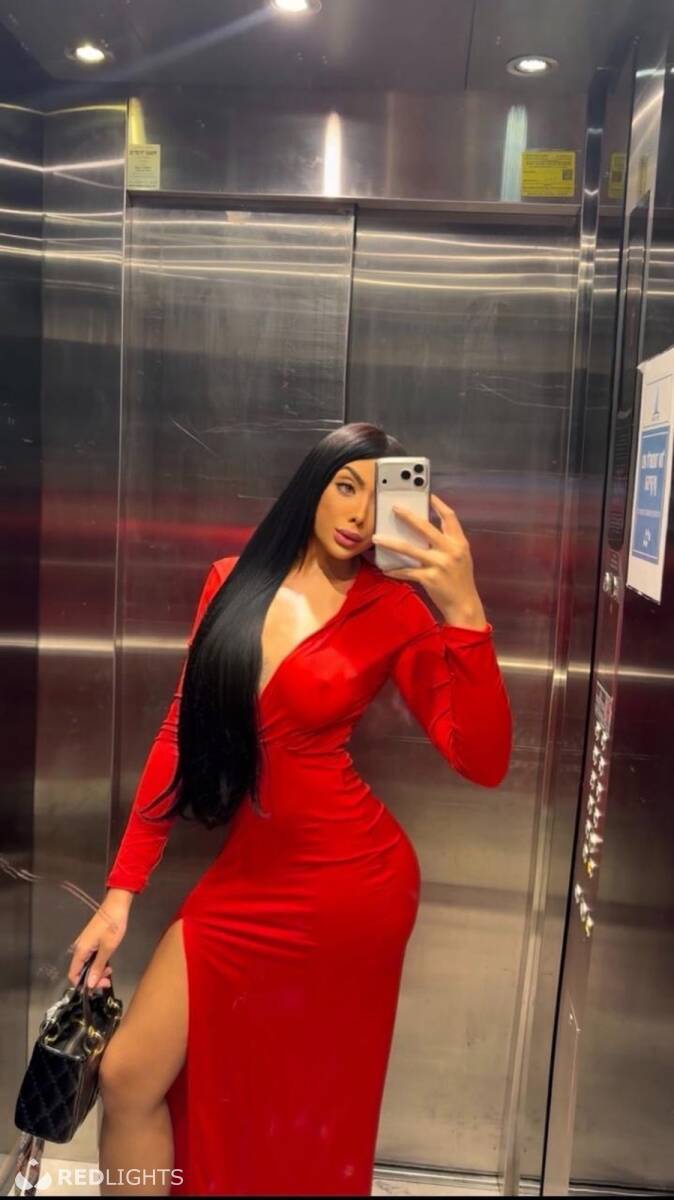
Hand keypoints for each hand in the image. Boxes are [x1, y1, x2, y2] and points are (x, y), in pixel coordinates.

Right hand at [67, 892, 130, 989]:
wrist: (116, 905)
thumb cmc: (112, 925)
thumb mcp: (107, 948)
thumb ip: (98, 967)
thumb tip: (89, 984)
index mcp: (80, 951)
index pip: (73, 974)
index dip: (84, 984)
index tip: (100, 985)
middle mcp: (79, 949)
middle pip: (80, 971)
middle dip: (93, 978)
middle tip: (108, 979)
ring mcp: (85, 944)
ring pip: (86, 965)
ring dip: (97, 971)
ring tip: (109, 970)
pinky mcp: (91, 941)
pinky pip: (90, 958)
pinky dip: (98, 963)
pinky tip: (107, 963)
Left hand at [371, 493, 487, 628]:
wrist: (464, 605)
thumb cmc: (460, 580)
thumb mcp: (461, 557)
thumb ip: (447, 543)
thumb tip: (424, 531)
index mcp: (460, 543)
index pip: (450, 517)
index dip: (438, 504)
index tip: (427, 494)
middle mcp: (450, 551)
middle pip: (426, 527)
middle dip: (408, 516)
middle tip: (394, 508)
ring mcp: (439, 564)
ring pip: (409, 549)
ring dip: (390, 543)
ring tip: (377, 538)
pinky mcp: (429, 578)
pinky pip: (407, 571)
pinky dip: (394, 570)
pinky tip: (385, 569)